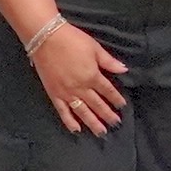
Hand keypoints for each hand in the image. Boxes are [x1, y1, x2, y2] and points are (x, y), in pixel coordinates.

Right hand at [29, 13, 126, 133]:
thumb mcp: (94, 48)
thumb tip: (124, 70)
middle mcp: (81, 88)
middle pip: (97, 105)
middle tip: (116, 124)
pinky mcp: (54, 94)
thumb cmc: (72, 40)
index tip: (122, 106)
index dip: (116, 99)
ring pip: (82, 112)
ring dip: (93, 123)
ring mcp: (66, 93)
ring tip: (101, 132)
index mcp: (92, 76)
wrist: (46, 38)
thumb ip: (108, 61)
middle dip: (107, 115)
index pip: (107, 91)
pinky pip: (63, 111)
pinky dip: (69, 121)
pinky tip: (76, 130)